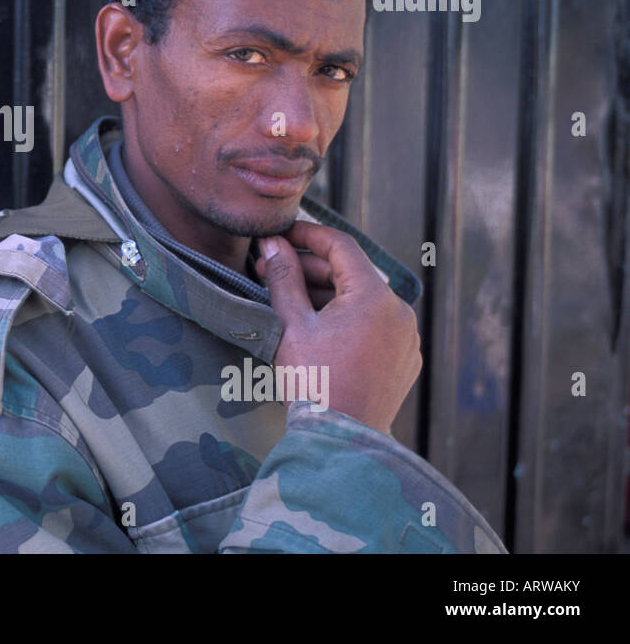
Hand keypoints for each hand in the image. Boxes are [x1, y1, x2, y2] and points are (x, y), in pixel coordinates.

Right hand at [253, 221, 421, 432]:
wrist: (341, 441)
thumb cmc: (314, 383)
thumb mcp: (291, 325)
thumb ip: (283, 278)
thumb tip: (272, 245)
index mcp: (374, 297)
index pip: (340, 247)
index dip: (307, 235)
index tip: (280, 235)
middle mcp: (400, 312)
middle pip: (352, 274)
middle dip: (310, 269)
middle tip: (271, 270)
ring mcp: (406, 338)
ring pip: (363, 301)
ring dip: (326, 295)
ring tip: (288, 299)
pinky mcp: (405, 361)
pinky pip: (375, 326)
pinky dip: (347, 319)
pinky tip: (316, 327)